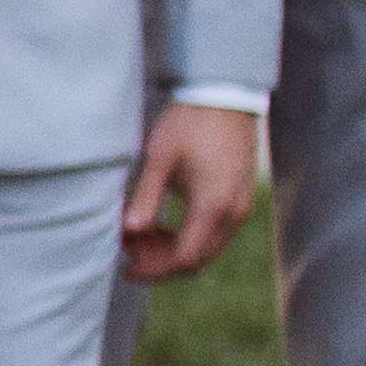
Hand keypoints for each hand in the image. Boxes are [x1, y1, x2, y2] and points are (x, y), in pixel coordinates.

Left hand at [120, 96, 258, 281]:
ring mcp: (240, 208)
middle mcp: (233, 214)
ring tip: (140, 235)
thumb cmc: (190, 123)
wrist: (224, 96)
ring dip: (173, 250)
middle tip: (127, 250)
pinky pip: (214, 233)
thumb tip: (127, 230)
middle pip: (196, 260)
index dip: (153, 270)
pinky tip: (162, 224)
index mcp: (213, 206)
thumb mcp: (160, 157)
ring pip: (206, 249)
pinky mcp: (239, 199)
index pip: (184, 258)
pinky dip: (188, 237)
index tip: (125, 267)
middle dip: (160, 262)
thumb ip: (145, 196)